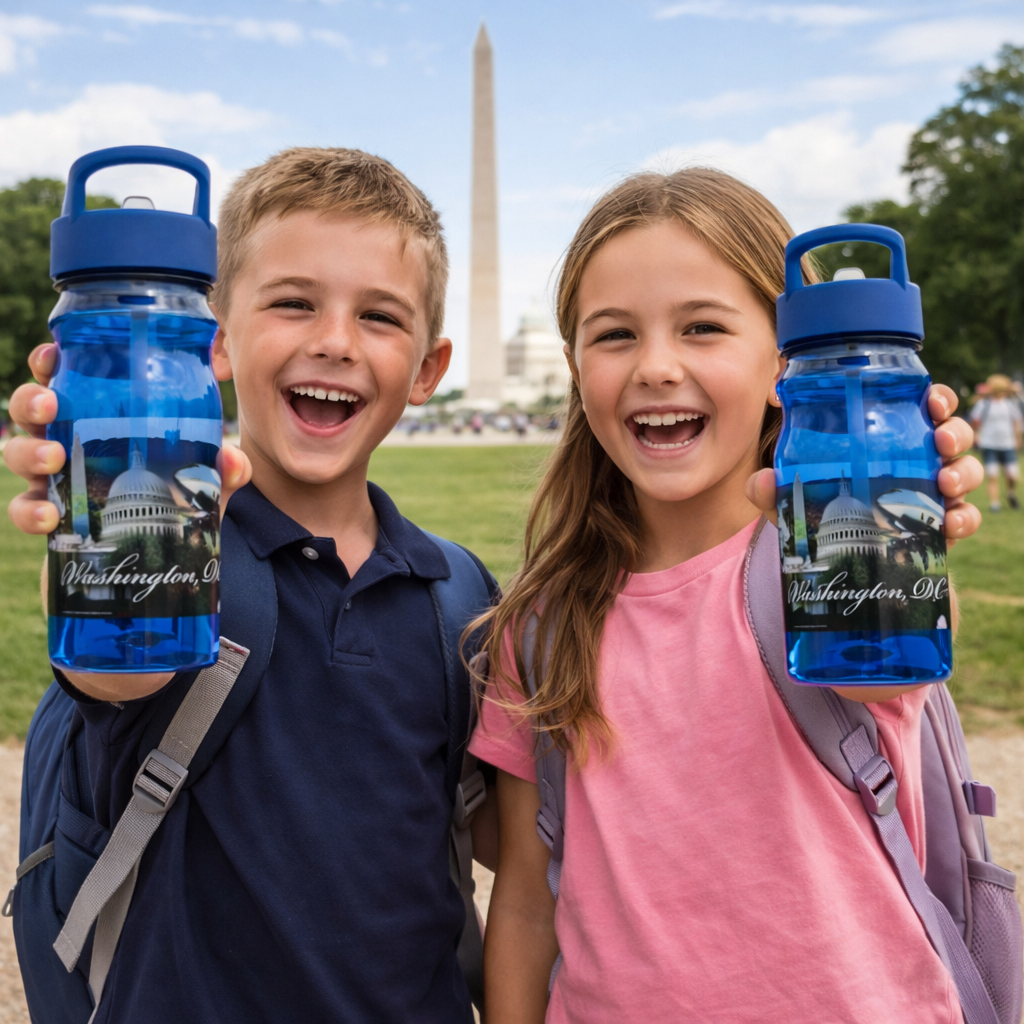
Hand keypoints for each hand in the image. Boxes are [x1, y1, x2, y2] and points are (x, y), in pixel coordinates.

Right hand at [5, 343, 251, 534]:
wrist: (156, 564)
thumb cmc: (171, 508)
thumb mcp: (200, 487)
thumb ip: (219, 471)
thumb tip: (233, 460)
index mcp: (99, 423)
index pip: (66, 382)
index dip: (49, 364)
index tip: (52, 355)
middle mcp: (69, 445)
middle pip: (31, 412)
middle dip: (31, 402)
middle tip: (51, 405)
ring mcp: (53, 482)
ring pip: (17, 454)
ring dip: (29, 452)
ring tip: (53, 459)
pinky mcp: (49, 522)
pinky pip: (22, 511)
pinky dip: (29, 512)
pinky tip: (49, 517)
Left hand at [745, 383, 982, 546]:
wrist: (838, 562)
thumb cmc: (821, 514)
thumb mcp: (795, 500)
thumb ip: (774, 490)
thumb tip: (761, 481)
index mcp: (890, 440)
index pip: (923, 407)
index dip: (938, 399)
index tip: (933, 401)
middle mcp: (919, 461)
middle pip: (954, 434)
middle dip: (955, 433)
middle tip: (940, 442)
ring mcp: (934, 493)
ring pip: (966, 472)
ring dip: (963, 473)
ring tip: (946, 483)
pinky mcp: (941, 527)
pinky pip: (965, 518)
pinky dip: (965, 518)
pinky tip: (950, 522)